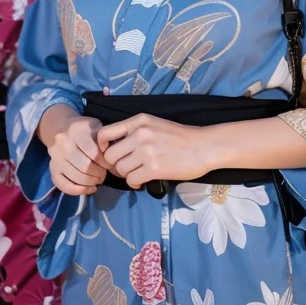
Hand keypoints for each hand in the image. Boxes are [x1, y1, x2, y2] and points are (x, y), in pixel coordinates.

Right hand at [43, 107, 110, 195]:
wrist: (61, 128)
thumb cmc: (84, 130)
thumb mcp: (97, 127)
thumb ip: (105, 141)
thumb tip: (111, 159)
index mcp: (76, 130)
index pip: (94, 153)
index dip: (105, 162)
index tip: (109, 164)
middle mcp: (63, 143)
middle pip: (85, 167)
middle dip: (99, 174)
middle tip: (104, 174)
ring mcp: (55, 157)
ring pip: (76, 177)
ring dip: (91, 182)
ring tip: (98, 179)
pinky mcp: (52, 169)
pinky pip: (64, 185)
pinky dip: (79, 191)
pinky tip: (90, 188)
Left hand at [97, 114, 211, 189]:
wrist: (204, 147)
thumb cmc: (180, 137)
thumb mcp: (154, 124)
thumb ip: (134, 132)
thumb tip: (113, 148)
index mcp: (138, 121)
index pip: (104, 133)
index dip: (101, 147)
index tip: (109, 153)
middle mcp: (139, 134)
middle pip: (109, 156)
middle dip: (115, 165)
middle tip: (125, 167)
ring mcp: (146, 151)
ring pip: (120, 169)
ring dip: (126, 175)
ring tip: (137, 173)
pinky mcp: (154, 168)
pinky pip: (131, 180)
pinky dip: (134, 183)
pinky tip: (142, 181)